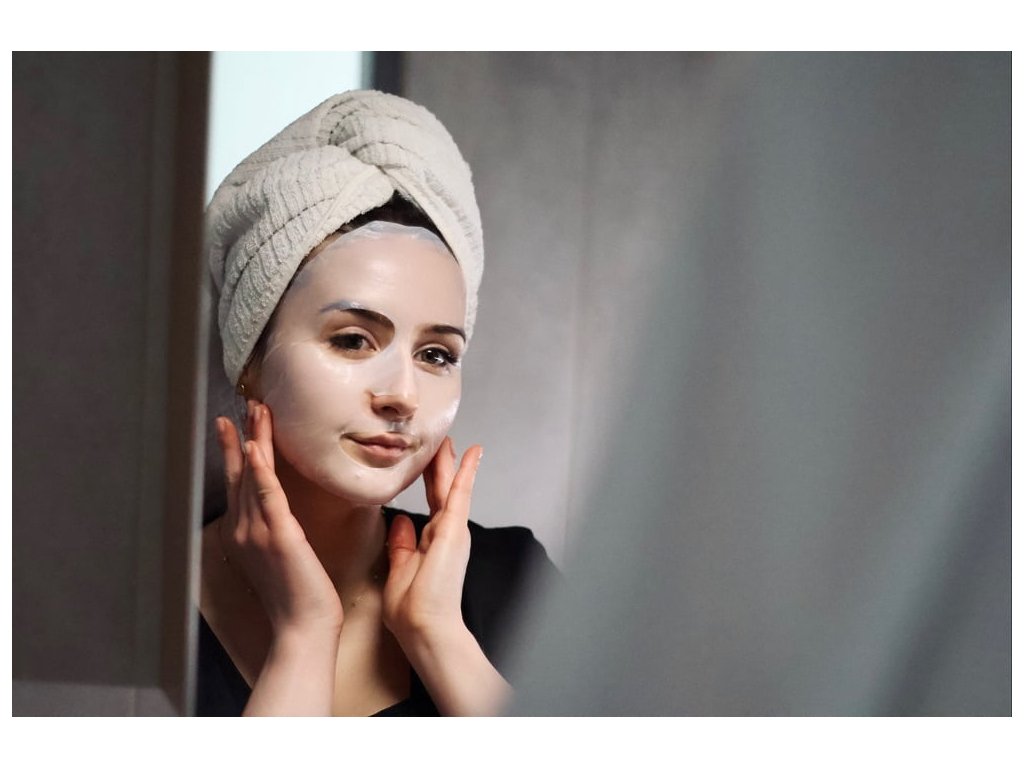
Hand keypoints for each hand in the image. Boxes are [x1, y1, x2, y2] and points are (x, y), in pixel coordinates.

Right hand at [215, 402, 342, 637]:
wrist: (302, 627)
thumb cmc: (297, 596)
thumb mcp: (279, 556)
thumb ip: (274, 530)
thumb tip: (279, 512)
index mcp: (243, 534)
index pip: (239, 483)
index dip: (237, 452)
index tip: (235, 425)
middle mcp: (244, 529)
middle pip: (241, 473)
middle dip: (241, 436)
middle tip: (244, 404)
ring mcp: (258, 531)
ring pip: (253, 476)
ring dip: (254, 440)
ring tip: (256, 411)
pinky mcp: (279, 535)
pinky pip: (268, 496)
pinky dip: (261, 471)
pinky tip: (258, 448)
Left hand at [382, 437, 481, 645]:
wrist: (424, 628)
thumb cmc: (412, 610)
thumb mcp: (398, 569)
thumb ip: (402, 544)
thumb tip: (400, 519)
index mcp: (430, 542)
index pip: (429, 503)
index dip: (427, 479)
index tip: (425, 461)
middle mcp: (444, 533)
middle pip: (440, 489)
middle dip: (440, 463)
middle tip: (440, 438)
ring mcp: (452, 530)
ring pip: (449, 485)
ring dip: (450, 460)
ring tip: (451, 437)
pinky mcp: (455, 529)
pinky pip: (460, 493)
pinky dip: (467, 471)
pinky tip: (473, 452)